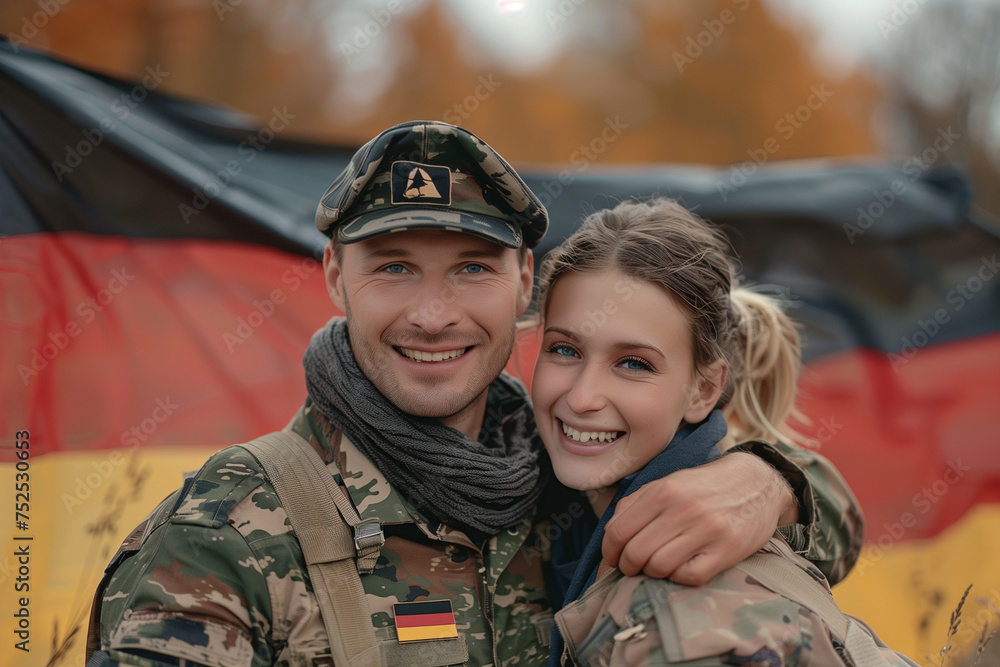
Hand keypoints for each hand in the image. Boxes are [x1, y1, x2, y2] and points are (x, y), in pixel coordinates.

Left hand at [601, 452, 797, 584]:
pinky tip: (681, 567)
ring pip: (659, 567)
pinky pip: (690, 576)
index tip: (612, 558)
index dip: (609, 551)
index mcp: (663, 491)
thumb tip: (612, 533)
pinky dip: (679, 577)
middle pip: (636, 552)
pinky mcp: (728, 549)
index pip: (619, 531)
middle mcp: (684, 508)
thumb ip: (636, 503)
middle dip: (628, 566)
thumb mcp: (668, 482)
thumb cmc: (705, 487)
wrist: (757, 483)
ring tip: (657, 567)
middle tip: (633, 567)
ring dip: (652, 573)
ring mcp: (707, 530)